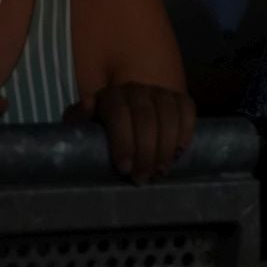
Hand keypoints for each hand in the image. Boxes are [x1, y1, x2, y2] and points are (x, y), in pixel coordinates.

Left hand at [64, 83, 196, 183]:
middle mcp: (136, 89)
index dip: (123, 141)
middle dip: (146, 151)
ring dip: (166, 145)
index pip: (118, 113)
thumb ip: (79, 118)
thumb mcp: (83, 127)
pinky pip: (187, 109)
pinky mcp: (179, 97)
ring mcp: (159, 92)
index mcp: (110, 96)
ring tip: (160, 170)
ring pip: (168, 114)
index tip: (125, 168)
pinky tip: (179, 150)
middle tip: (143, 178)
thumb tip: (87, 106)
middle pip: (146, 117)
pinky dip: (186, 129)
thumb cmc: (102, 130)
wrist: (124, 118)